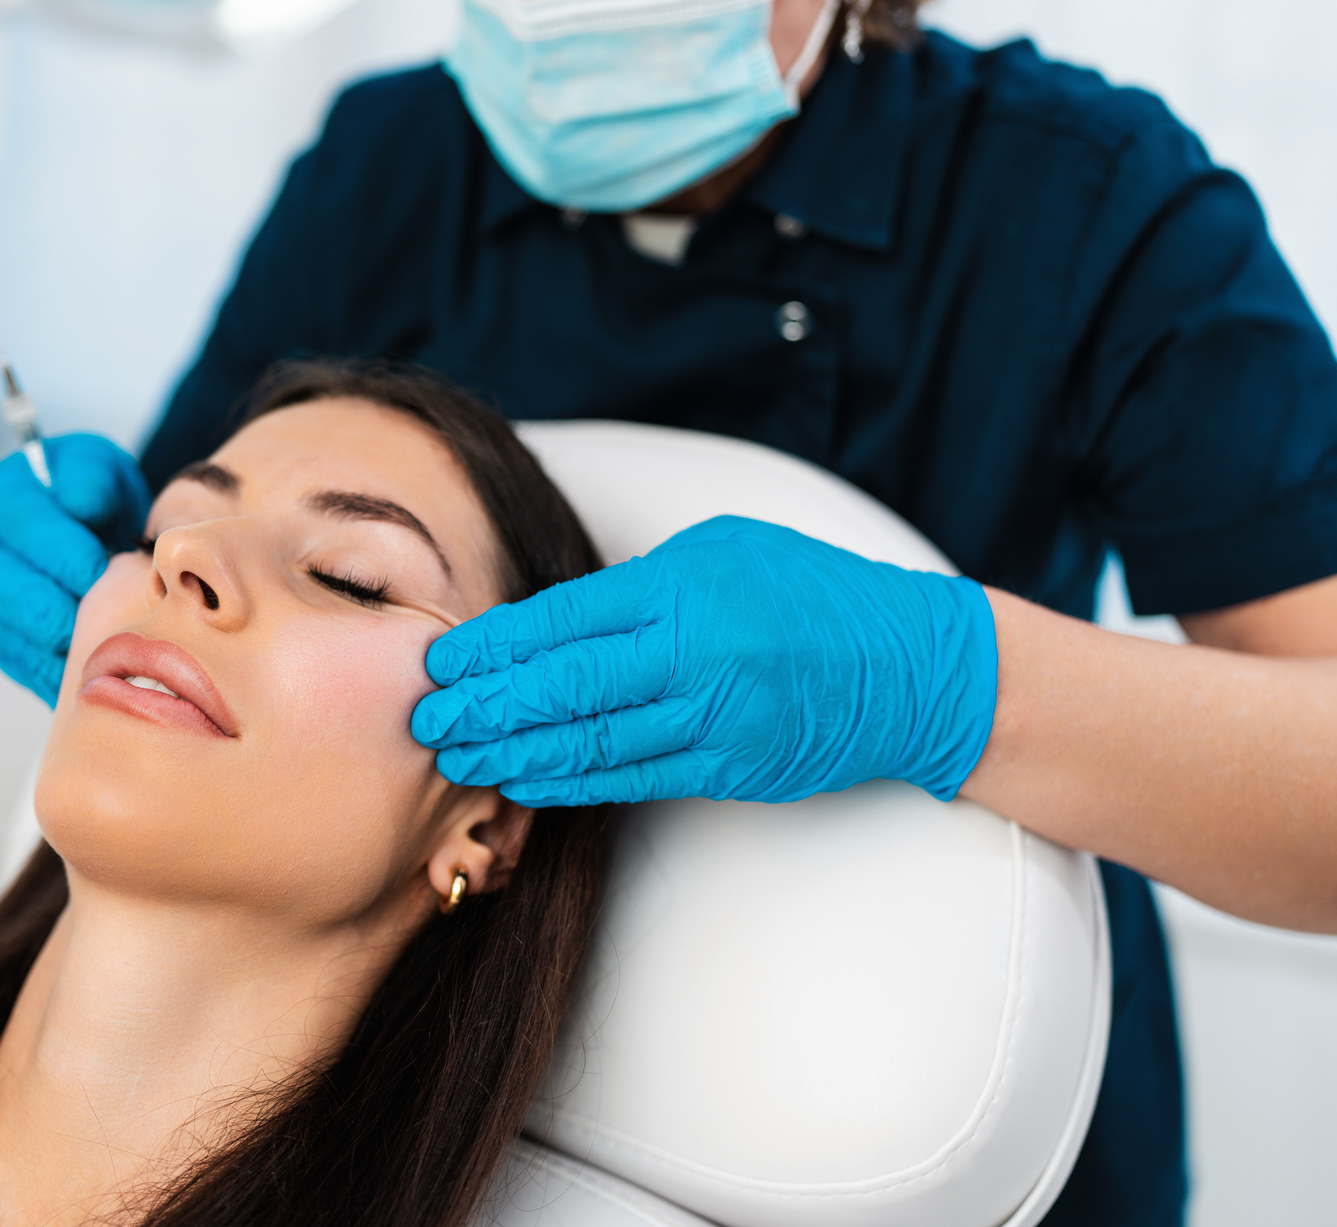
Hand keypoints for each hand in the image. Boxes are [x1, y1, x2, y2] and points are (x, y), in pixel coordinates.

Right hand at [0, 434, 150, 704]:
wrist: (73, 521)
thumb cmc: (87, 490)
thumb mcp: (95, 466)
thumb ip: (91, 479)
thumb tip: (82, 504)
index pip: (23, 528)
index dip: (64, 555)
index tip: (100, 571)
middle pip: (7, 593)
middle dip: (57, 613)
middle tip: (102, 620)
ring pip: (10, 638)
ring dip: (57, 652)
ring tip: (101, 652)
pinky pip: (20, 665)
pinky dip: (54, 675)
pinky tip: (86, 675)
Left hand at [412, 516, 997, 806]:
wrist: (909, 666)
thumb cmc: (807, 594)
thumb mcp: (723, 553)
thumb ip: (640, 586)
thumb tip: (553, 621)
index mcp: (685, 587)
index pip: (563, 619)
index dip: (493, 645)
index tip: (442, 658)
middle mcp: (694, 653)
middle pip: (564, 685)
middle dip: (486, 705)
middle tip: (427, 717)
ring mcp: (714, 717)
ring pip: (591, 741)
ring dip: (515, 754)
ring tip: (460, 758)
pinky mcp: (729, 767)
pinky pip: (633, 777)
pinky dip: (572, 782)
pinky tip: (526, 782)